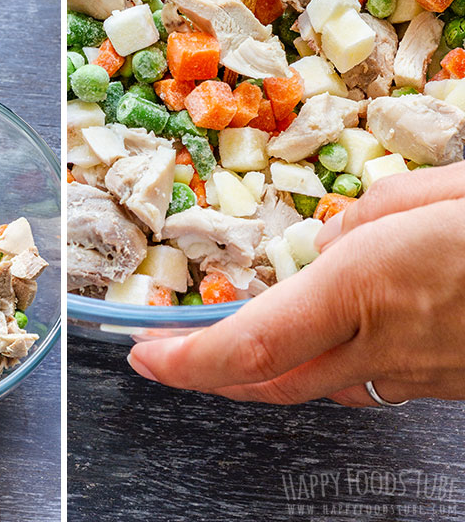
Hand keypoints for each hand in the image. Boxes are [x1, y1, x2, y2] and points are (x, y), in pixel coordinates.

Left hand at [128, 163, 464, 404]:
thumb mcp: (440, 191)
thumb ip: (370, 218)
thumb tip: (329, 244)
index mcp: (371, 285)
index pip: (254, 343)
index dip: (190, 359)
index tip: (144, 355)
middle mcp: (387, 343)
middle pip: (272, 382)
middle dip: (208, 375)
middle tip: (166, 358)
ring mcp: (419, 375)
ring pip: (315, 386)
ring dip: (260, 370)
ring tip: (225, 345)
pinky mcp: (444, 385)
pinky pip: (365, 378)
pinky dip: (321, 362)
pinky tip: (318, 336)